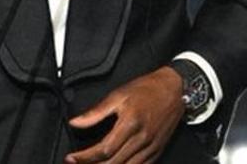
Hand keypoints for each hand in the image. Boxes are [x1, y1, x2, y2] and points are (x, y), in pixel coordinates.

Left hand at [65, 67, 184, 163]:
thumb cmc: (147, 90)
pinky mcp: (156, 151)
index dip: (85, 157)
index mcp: (130, 123)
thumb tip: (76, 122)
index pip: (103, 149)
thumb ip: (96, 112)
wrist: (175, 90)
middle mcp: (141, 138)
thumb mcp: (118, 95)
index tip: (72, 158)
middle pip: (113, 163)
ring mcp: (150, 147)